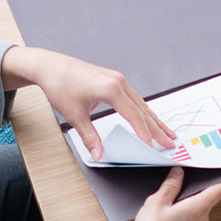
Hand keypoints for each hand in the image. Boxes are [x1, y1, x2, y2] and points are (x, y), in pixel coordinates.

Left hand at [3, 46, 173, 158]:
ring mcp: (118, 79)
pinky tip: (148, 119)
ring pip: (141, 103)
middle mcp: (118, 82)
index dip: (144, 133)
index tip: (153, 146)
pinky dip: (142, 111)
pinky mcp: (114, 80)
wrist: (50, 66)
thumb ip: (89, 137)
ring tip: (166, 132)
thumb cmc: (60, 85)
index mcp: (111, 89)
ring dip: (153, 119)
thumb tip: (99, 153)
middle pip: (143, 109)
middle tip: (170, 142)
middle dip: (157, 128)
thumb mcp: (74, 115)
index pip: (134, 115)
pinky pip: (133, 98)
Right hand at [96, 168, 220, 220]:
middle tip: (187, 177)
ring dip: (190, 201)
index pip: (220, 189)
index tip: (220, 168)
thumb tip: (178, 172)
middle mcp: (202, 220)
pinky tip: (170, 212)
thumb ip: (171, 185)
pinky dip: (186, 212)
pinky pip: (193, 220)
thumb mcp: (158, 202)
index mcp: (198, 208)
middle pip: (209, 198)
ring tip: (173, 196)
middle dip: (199, 187)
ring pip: (200, 210)